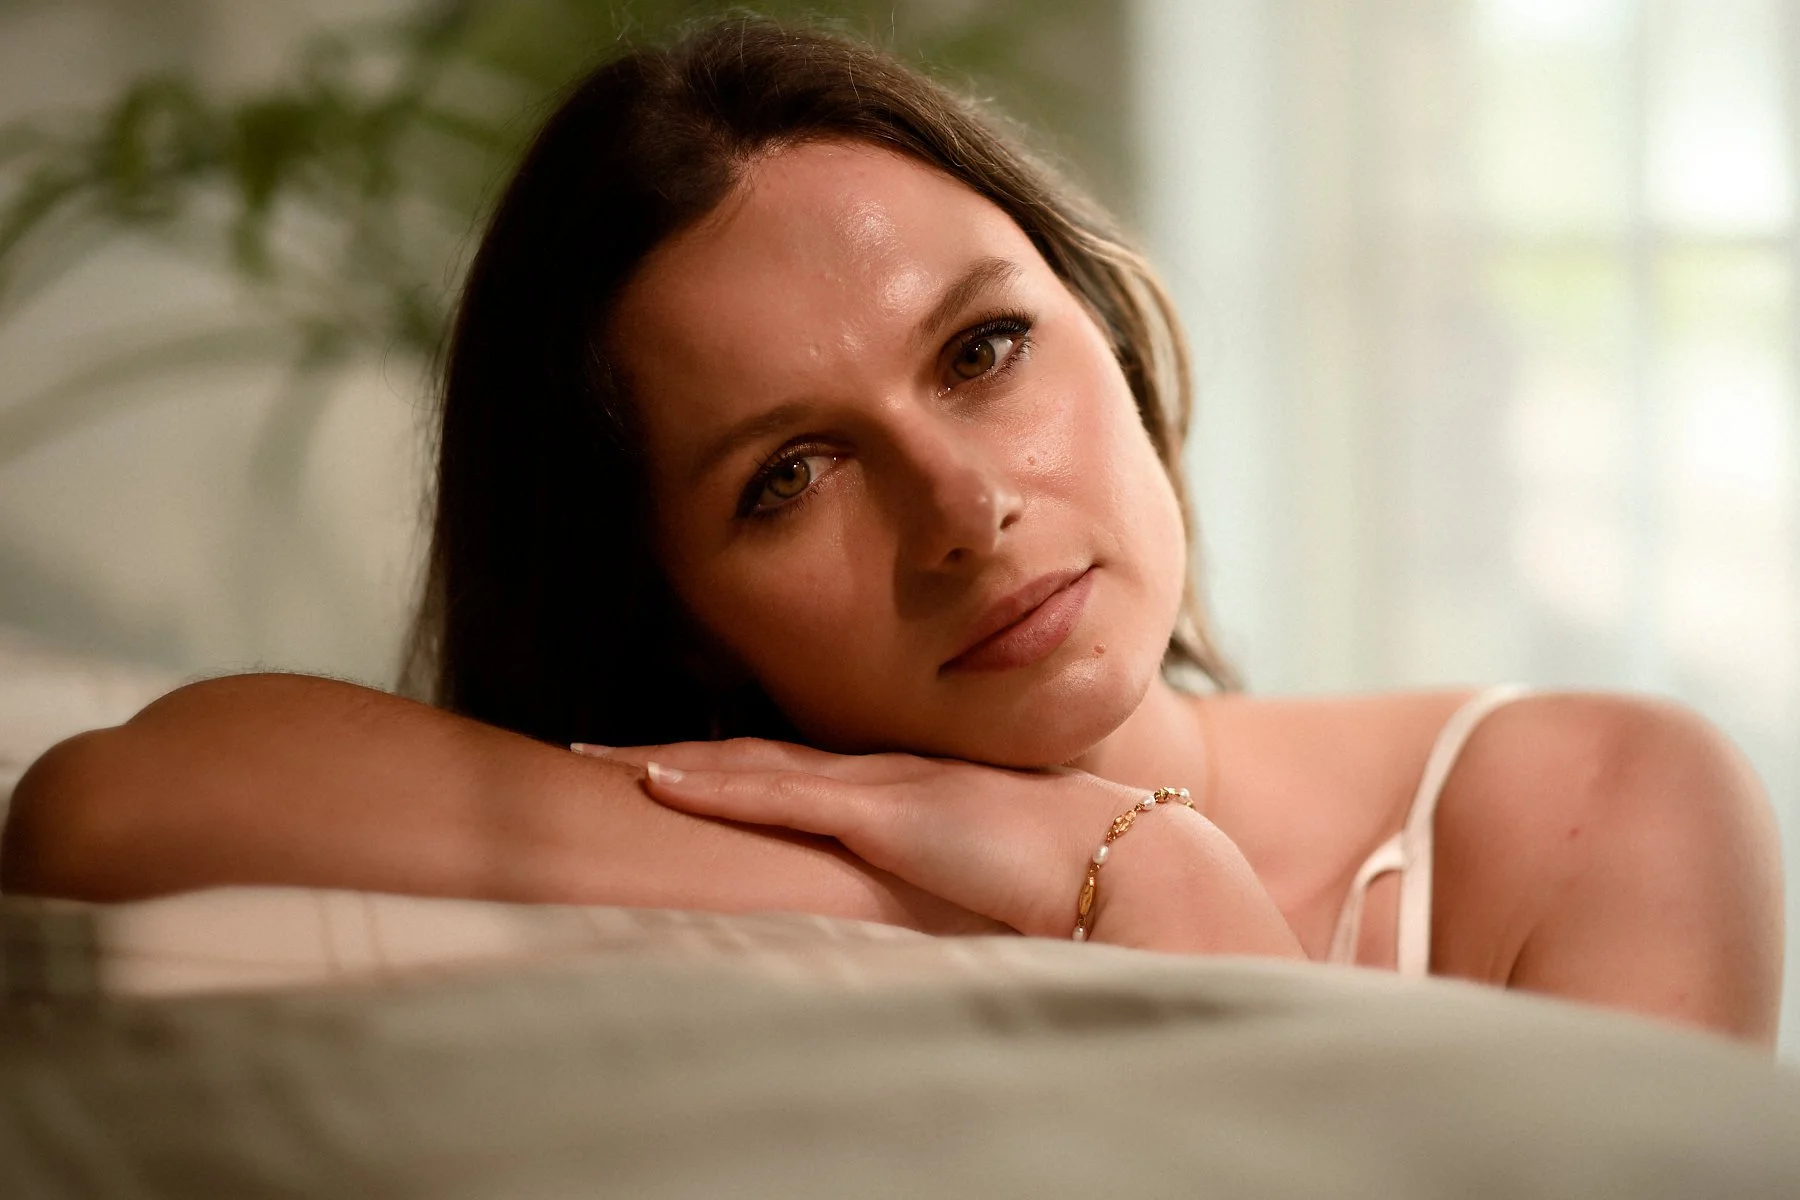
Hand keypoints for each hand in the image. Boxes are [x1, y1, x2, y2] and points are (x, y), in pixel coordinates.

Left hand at [577, 738, 1145, 937]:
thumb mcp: (968, 871)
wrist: (1117, 856)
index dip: (711, 766)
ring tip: (594, 758)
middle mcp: (870, 774)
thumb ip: (920, 875)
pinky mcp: (881, 815)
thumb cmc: (1055, 872)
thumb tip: (892, 908)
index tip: (648, 765)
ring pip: (745, 767)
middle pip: (744, 758)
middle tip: (585, 750)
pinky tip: (658, 780)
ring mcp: (873, 789)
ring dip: (667, 761)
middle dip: (665, 753)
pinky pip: (779, 797)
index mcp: (888, 789)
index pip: (779, 771)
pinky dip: (715, 787)